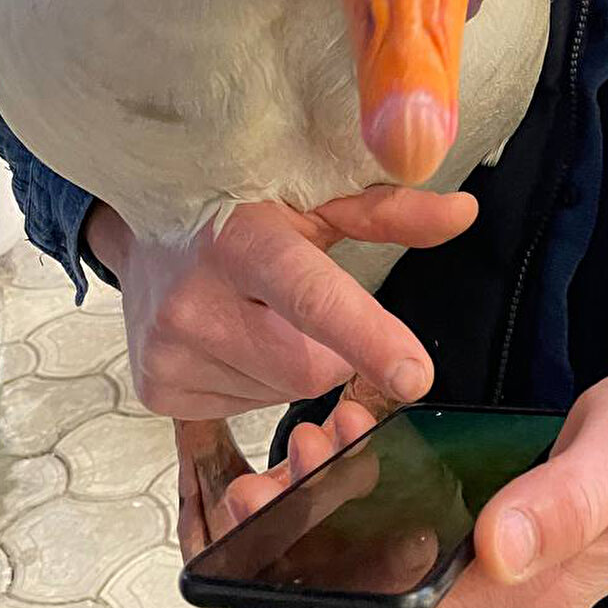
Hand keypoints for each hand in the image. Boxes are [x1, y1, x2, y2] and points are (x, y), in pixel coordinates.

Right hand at [85, 188, 476, 419]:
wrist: (144, 229)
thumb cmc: (242, 206)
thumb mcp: (313, 200)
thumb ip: (389, 211)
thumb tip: (463, 214)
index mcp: (241, 239)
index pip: (312, 296)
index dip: (366, 336)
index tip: (414, 376)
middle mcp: (195, 299)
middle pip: (310, 367)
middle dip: (332, 347)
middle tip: (307, 305)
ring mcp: (169, 351)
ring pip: (282, 392)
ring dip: (291, 363)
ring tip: (258, 312)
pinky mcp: (158, 390)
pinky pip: (247, 407)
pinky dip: (259, 379)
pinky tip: (233, 336)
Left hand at [225, 366, 607, 607]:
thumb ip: (564, 504)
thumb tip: (499, 549)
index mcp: (523, 597)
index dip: (330, 576)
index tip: (290, 507)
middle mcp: (500, 597)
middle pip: (382, 590)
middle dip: (322, 531)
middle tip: (297, 454)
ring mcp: (497, 568)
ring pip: (395, 555)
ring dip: (347, 501)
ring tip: (325, 430)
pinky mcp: (495, 535)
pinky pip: (420, 525)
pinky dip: (381, 485)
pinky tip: (366, 432)